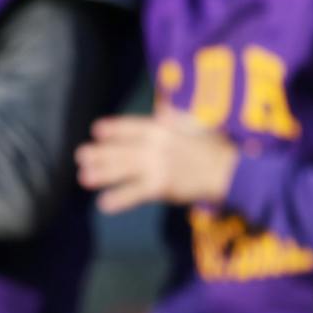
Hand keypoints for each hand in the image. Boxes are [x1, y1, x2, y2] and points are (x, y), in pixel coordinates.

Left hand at [76, 111, 239, 213]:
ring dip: (102, 174)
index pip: (132, 127)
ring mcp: (158, 166)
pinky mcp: (162, 186)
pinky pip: (135, 193)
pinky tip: (104, 204)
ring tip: (83, 178)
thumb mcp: (196, 125)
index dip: (113, 128)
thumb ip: (175, 118)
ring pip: (123, 170)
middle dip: (100, 153)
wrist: (231, 171)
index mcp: (164, 128)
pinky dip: (119, 198)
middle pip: (121, 149)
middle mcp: (157, 145)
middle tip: (80, 156)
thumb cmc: (216, 148)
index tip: (96, 130)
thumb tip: (160, 109)